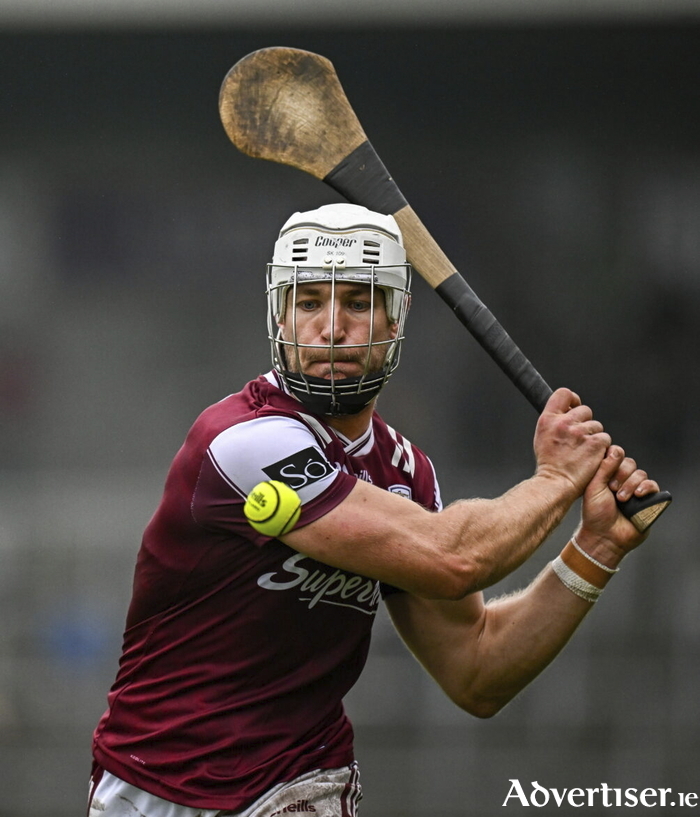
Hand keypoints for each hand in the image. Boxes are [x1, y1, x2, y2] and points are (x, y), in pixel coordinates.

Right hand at [533, 388, 611, 497]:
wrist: (556, 484)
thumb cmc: (549, 464)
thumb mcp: (542, 436)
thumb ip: (554, 421)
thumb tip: (566, 411)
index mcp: (548, 419)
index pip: (564, 394)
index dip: (572, 399)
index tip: (574, 407)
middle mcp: (563, 423)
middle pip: (585, 410)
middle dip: (585, 422)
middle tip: (579, 438)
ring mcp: (580, 432)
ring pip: (597, 426)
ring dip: (594, 436)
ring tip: (583, 451)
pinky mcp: (596, 443)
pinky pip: (605, 438)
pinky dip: (601, 448)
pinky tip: (591, 457)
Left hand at [576, 445, 659, 567]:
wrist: (604, 536)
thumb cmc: (594, 514)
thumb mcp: (593, 487)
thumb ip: (603, 467)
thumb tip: (614, 450)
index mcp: (607, 474)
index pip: (616, 456)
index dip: (613, 462)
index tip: (606, 474)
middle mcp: (622, 480)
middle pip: (629, 463)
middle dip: (621, 475)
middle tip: (613, 489)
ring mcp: (635, 489)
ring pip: (640, 473)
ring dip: (631, 484)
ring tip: (622, 498)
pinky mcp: (647, 499)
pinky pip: (653, 485)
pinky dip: (646, 487)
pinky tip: (638, 495)